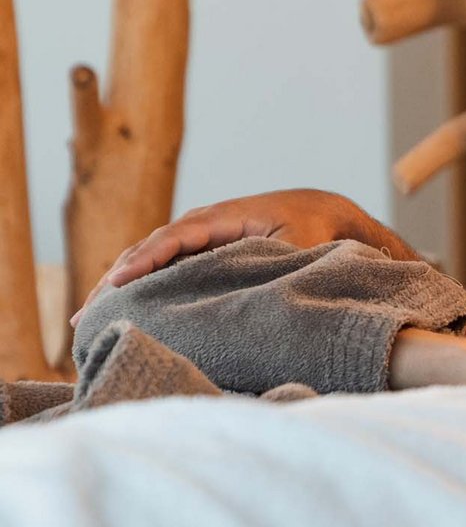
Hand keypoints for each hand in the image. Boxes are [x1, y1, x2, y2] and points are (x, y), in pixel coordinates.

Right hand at [85, 189, 380, 313]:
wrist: (319, 209)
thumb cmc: (310, 228)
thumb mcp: (297, 245)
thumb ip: (274, 263)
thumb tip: (255, 297)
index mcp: (220, 217)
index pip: (172, 238)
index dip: (144, 261)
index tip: (118, 284)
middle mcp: (200, 222)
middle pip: (146, 249)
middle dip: (114, 280)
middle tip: (85, 314)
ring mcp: (195, 234)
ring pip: (146, 257)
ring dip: (117, 285)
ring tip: (85, 317)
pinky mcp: (197, 248)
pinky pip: (159, 264)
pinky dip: (136, 283)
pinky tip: (116, 307)